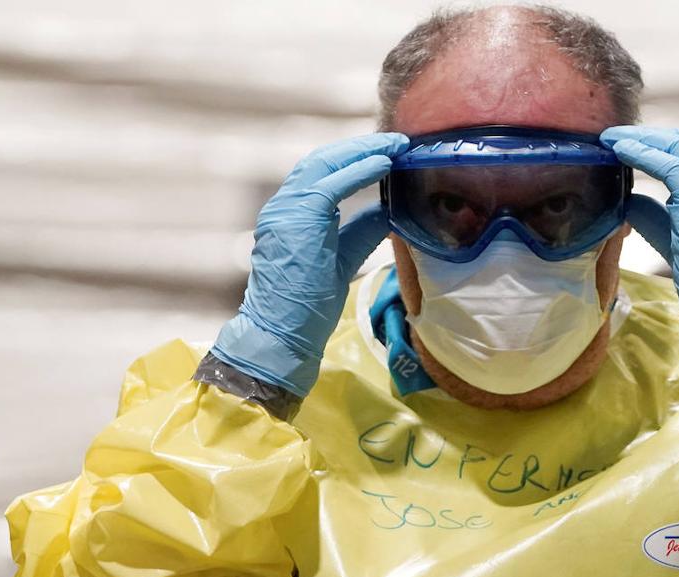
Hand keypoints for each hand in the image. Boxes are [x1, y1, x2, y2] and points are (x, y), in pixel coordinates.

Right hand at [211, 132, 408, 395]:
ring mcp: (286, 209)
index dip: (354, 159)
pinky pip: (332, 184)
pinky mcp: (296, 218)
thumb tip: (392, 208)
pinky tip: (384, 164)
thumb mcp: (344, 256)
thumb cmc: (309, 304)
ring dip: (362, 151)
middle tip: (396, 141)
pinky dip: (360, 170)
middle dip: (360, 147)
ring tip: (394, 146)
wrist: (283, 333)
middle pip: (322, 161)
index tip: (386, 153)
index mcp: (291, 214)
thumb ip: (362, 230)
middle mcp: (283, 205)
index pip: (322, 173)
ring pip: (324, 164)